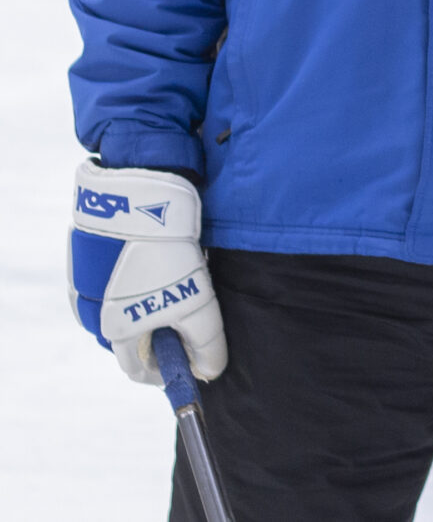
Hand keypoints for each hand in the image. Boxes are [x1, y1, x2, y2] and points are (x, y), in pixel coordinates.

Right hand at [69, 161, 226, 384]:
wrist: (140, 197)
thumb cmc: (168, 255)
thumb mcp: (198, 304)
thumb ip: (206, 345)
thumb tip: (210, 371)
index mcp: (113, 330)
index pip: (138, 370)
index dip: (167, 372)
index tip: (192, 363)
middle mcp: (90, 313)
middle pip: (131, 341)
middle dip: (162, 338)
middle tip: (191, 319)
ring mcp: (85, 284)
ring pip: (124, 311)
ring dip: (151, 308)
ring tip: (179, 285)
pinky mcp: (88, 258)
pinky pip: (116, 284)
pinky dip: (140, 283)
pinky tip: (162, 264)